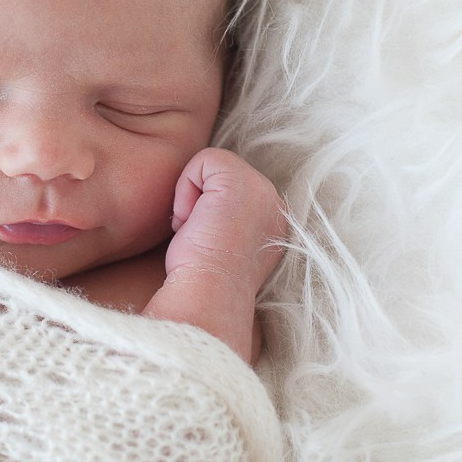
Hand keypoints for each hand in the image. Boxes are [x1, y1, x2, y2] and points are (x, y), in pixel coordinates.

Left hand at [142, 148, 285, 362]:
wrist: (207, 300)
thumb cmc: (204, 286)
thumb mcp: (221, 248)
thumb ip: (223, 222)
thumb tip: (202, 208)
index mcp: (272, 223)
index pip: (228, 194)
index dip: (206, 213)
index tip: (205, 244)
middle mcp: (275, 204)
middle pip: (218, 178)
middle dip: (199, 203)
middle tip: (199, 238)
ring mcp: (263, 191)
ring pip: (211, 169)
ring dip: (192, 199)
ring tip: (198, 232)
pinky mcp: (241, 180)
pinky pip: (202, 161)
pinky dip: (186, 189)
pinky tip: (192, 223)